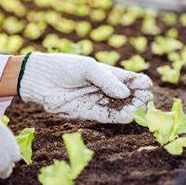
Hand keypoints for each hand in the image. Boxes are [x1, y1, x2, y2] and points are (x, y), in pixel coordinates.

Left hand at [19, 53, 152, 123]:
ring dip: (130, 109)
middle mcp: (105, 89)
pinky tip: (128, 116)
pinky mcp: (88, 113)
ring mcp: (97, 101)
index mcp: (107, 74)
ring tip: (138, 109)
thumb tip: (125, 93)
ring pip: (119, 108)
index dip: (139, 83)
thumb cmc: (64, 67)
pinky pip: (107, 117)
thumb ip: (106, 80)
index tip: (145, 86)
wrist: (40, 79)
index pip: (130, 80)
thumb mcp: (87, 67)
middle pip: (128, 96)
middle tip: (144, 100)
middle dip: (138, 98)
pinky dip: (118, 117)